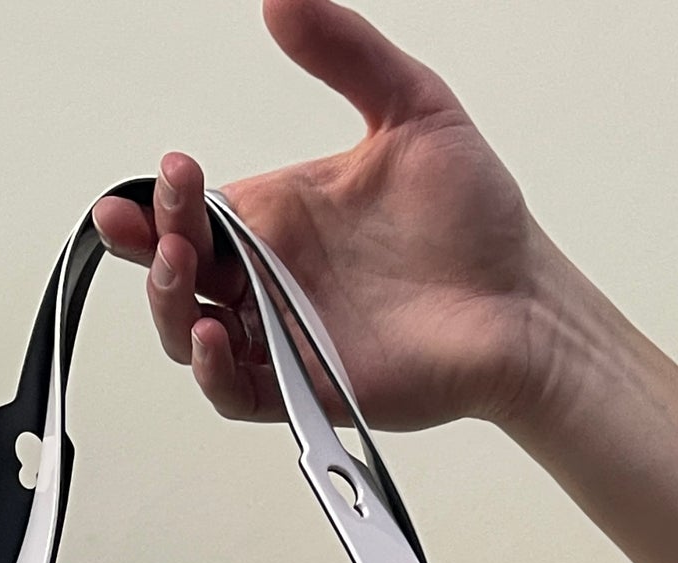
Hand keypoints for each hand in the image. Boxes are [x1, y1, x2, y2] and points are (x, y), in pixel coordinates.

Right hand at [91, 0, 566, 433]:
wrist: (524, 301)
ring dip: (169, 302)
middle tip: (158, 215)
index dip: (160, 200)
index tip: (164, 172)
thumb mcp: (412, 107)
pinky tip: (213, 336)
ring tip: (180, 264)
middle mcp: (273, 280)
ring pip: (190, 334)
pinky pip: (235, 393)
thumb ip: (347, 53)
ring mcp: (285, 339)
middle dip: (153, 241)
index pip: (196, 210)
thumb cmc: (477, 221)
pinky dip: (213, 371)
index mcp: (282, 217)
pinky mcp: (306, 390)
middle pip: (181, 270)